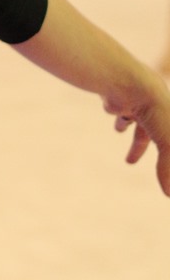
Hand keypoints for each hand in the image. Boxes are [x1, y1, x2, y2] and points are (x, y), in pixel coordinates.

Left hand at [104, 71, 169, 194]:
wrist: (130, 85)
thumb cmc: (156, 111)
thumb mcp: (167, 145)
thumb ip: (167, 168)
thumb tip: (168, 195)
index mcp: (168, 116)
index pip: (168, 141)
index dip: (165, 158)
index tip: (162, 172)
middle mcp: (154, 107)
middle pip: (150, 131)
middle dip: (139, 146)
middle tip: (129, 162)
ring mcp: (137, 102)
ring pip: (133, 118)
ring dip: (126, 125)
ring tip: (119, 132)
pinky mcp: (119, 99)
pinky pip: (119, 108)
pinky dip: (117, 115)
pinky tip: (114, 116)